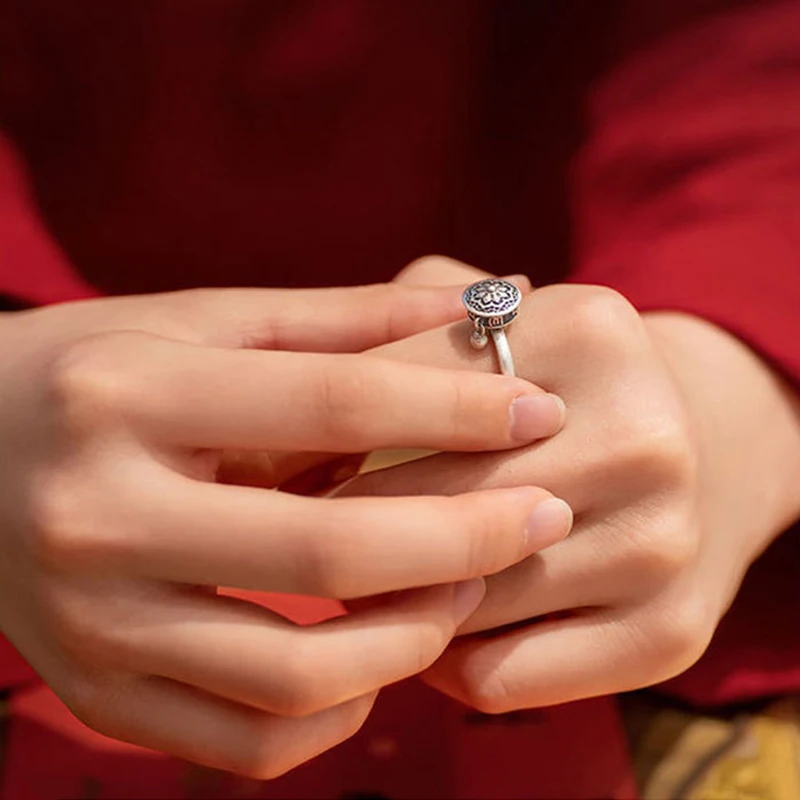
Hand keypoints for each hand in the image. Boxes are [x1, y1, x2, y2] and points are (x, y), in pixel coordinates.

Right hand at [0, 284, 571, 775]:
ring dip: (412, 637)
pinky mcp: (97, 695)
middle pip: (329, 547)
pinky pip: (247, 742)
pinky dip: (338, 712)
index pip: (332, 403)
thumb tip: (470, 311)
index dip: (457, 406)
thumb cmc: (103, 373)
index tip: (541, 409)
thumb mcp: (205, 326)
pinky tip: (375, 656)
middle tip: (545, 516)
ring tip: (466, 590)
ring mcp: (90, 625)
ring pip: (296, 675)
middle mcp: (96, 516)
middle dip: (468, 537)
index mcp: (127, 396)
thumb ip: (340, 323)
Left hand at [341, 258, 799, 711]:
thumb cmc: (566, 382)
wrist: (705, 449)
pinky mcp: (669, 634)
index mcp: (590, 329)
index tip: (278, 452)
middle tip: (298, 527)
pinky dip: (441, 662)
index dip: (325, 428)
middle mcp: (644, 434)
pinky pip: (501, 677)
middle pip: (437, 498)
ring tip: (352, 577)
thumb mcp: (504, 320)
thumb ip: (411, 310)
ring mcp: (663, 542)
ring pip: (463, 599)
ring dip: (389, 598)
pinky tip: (427, 624)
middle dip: (345, 519)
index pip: (406, 389)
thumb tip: (312, 372)